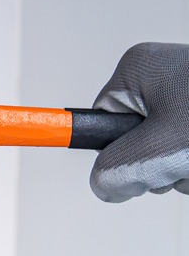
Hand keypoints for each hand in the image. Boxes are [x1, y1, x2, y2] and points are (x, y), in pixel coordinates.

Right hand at [91, 42, 188, 201]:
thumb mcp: (157, 150)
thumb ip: (113, 170)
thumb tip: (102, 185)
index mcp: (138, 70)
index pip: (98, 121)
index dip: (108, 150)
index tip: (77, 152)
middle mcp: (161, 74)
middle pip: (132, 139)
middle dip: (154, 164)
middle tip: (176, 163)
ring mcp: (185, 92)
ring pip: (163, 148)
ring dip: (178, 168)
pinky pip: (185, 146)